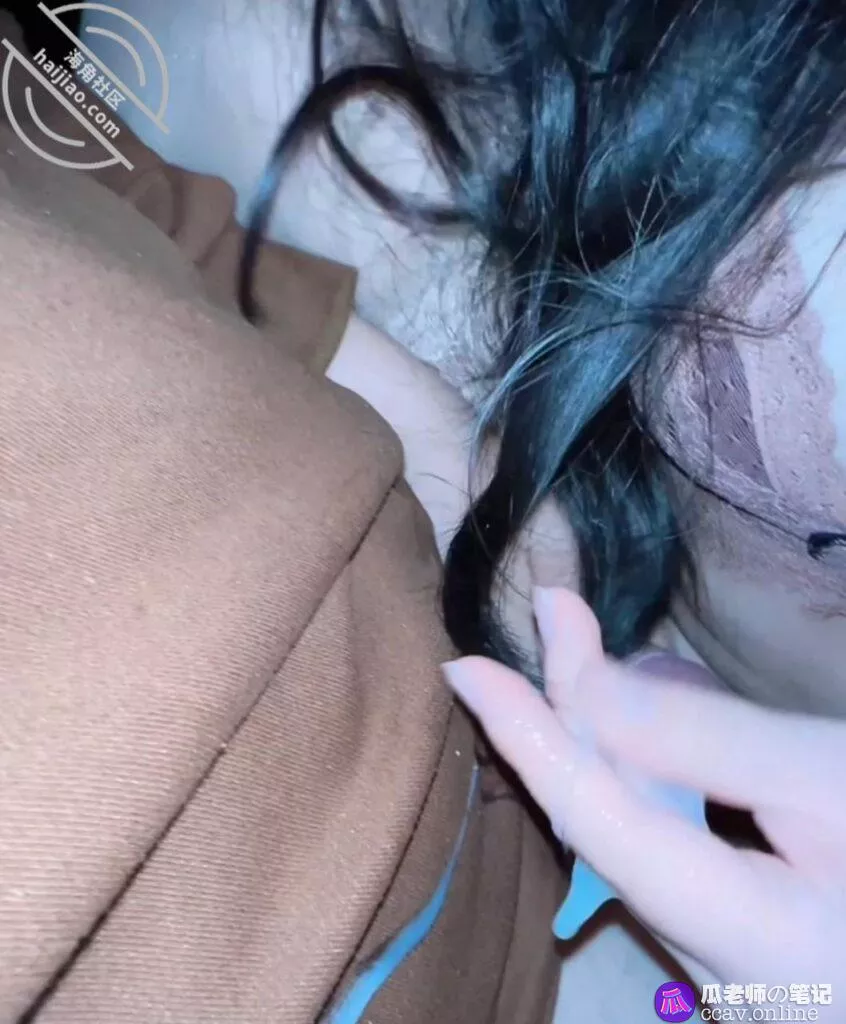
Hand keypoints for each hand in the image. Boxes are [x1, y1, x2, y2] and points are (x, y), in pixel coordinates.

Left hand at [442, 587, 845, 995]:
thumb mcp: (831, 776)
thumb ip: (702, 736)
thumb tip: (582, 682)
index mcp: (748, 942)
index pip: (595, 819)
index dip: (527, 734)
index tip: (464, 664)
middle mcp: (725, 971)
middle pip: (616, 824)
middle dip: (588, 715)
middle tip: (571, 621)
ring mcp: (741, 962)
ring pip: (645, 831)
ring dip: (634, 739)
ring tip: (640, 665)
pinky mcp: (757, 939)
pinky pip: (683, 846)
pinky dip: (674, 776)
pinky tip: (693, 732)